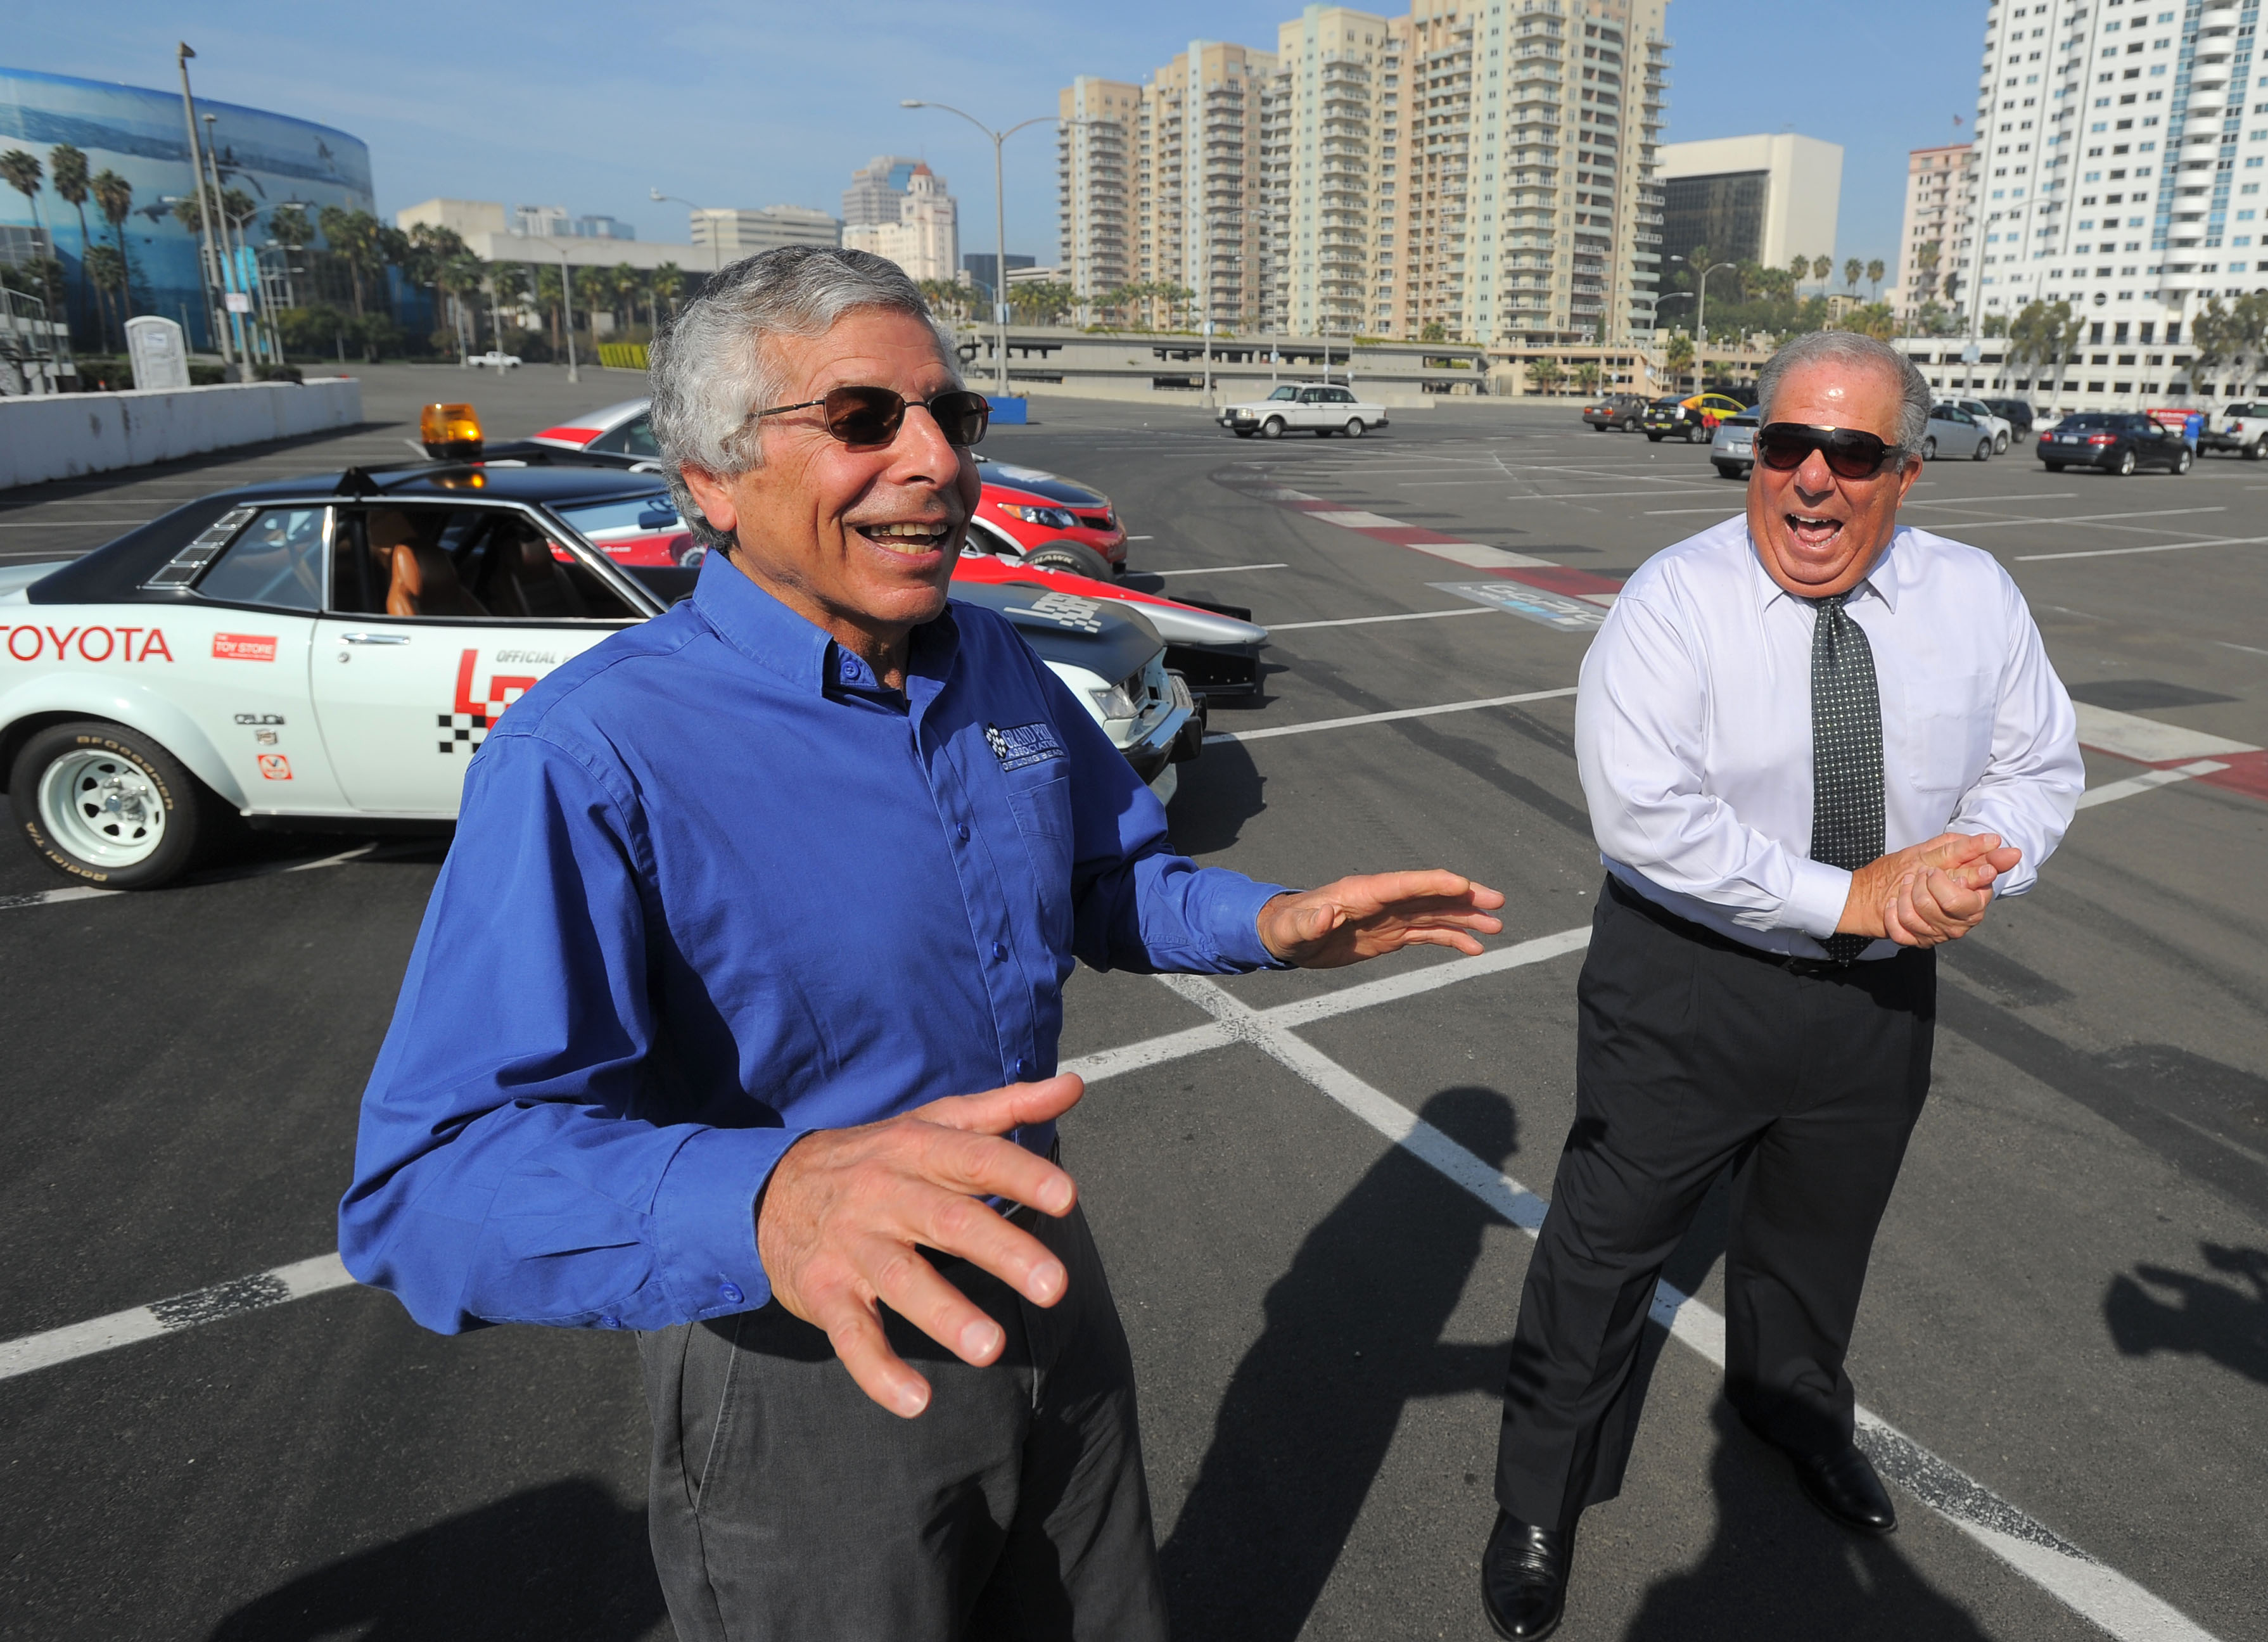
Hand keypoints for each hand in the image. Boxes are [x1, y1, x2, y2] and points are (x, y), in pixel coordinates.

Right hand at [754, 1075, 1082, 1418]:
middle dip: (1002, 1250)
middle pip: (948, 1221)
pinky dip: (879, 1371)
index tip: (1067, 1198)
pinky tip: (916, 1401)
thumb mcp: (935, 1122)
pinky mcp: (825, 1291)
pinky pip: (852, 1335)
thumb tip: (1074, 1085)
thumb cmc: (876, 1157)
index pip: (976, 1158)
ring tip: (991, 1349)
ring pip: (901, 1280)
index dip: (1021, 1174)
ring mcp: (853, 1245)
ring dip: (946, 1315)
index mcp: (918, 1149)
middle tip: (1055, 1285)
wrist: (768, 1187)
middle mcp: (886, 1193)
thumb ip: (1007, 1108)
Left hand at [1257, 870, 1505, 968]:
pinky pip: (1429, 934)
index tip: (1463, 886)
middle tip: (1497, 902)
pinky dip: (1452, 939)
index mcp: (1363, 891)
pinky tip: (1474, 948)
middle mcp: (1383, 900)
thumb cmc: (1287, 928)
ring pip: (1436, 914)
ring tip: (1496, 927)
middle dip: (1464, 897)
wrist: (1288, 937)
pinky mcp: (1392, 934)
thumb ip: (1307, 923)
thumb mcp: (1291, 930)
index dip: (1434, 883)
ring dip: (1466, 919)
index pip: (1405, 883)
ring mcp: (1391, 916)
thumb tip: (1322, 917)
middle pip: (1431, 895)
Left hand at [1884, 842, 2019, 945]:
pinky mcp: (1916, 940)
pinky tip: (1893, 903)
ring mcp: (1939, 933)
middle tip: (1921, 873)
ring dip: (1906, 893)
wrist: (1877, 887)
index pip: (1969, 900)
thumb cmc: (1916, 867)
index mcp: (1975, 900)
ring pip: (1919, 916)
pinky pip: (1900, 931)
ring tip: (1906, 883)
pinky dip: (1892, 913)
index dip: (1946, 883)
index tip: (1933, 871)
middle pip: (1946, 907)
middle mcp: (1961, 921)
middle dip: (1925, 884)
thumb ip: (1972, 850)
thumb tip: (2001, 844)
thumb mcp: (1942, 853)